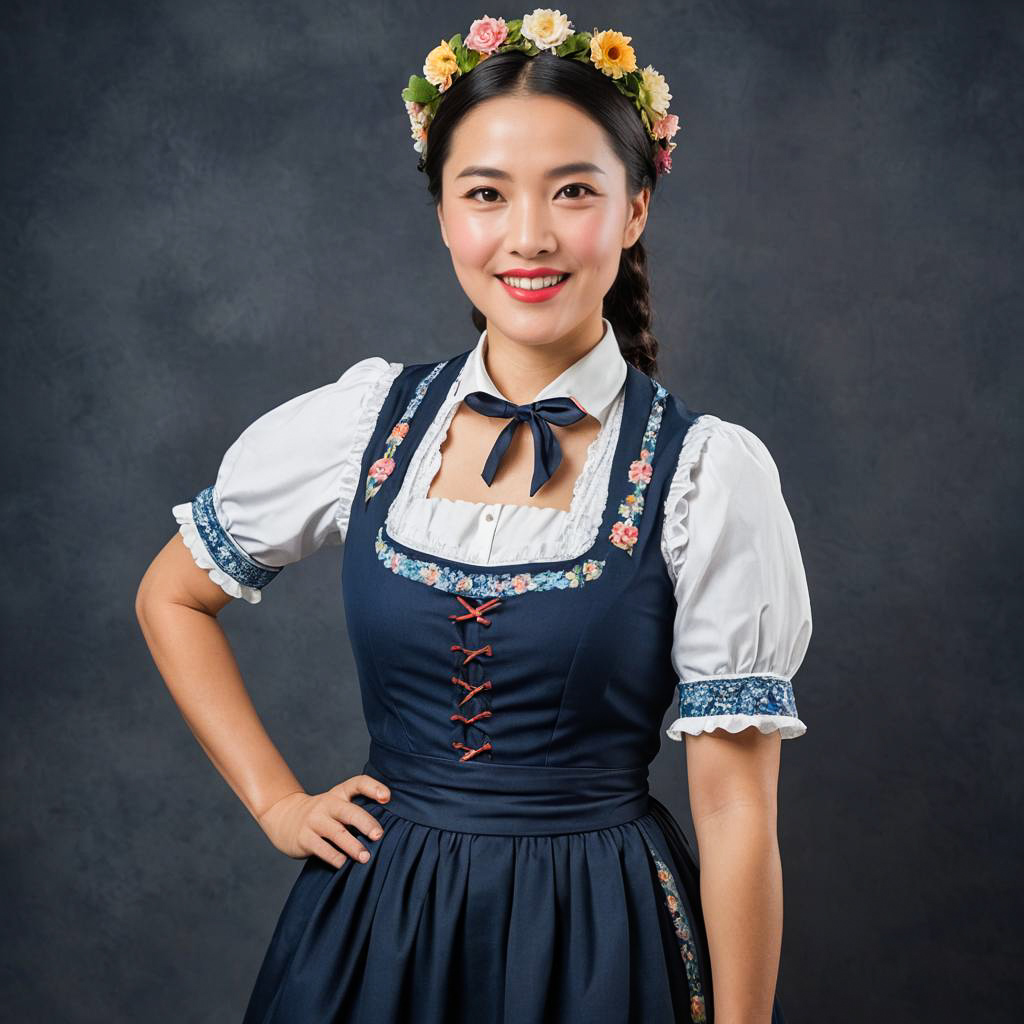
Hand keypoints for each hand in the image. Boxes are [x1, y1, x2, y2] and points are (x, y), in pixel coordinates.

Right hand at [256, 775, 390, 866]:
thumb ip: (357, 810)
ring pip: (336, 833)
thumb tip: (391, 827)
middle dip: (365, 822)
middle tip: (379, 835)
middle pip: (349, 811)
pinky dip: (333, 856)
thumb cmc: (323, 814)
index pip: (358, 783)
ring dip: (352, 846)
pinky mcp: (304, 838)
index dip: (373, 787)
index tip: (387, 797)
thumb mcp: (338, 804)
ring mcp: (314, 820)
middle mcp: (327, 804)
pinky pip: (321, 848)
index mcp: (339, 794)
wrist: (284, 818)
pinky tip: (343, 864)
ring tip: (365, 857)